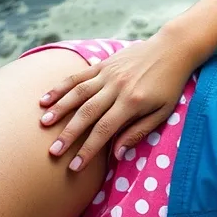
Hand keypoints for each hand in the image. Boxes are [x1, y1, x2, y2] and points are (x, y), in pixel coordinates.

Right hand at [38, 35, 197, 170]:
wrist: (172, 49)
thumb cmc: (169, 85)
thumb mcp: (163, 112)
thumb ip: (139, 131)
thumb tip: (117, 153)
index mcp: (133, 102)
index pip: (105, 130)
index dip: (88, 149)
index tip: (75, 166)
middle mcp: (117, 87)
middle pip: (87, 113)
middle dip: (69, 135)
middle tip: (53, 151)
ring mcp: (108, 74)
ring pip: (78, 93)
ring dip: (59, 109)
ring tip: (44, 125)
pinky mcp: (102, 64)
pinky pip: (77, 77)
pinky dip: (60, 88)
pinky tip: (45, 99)